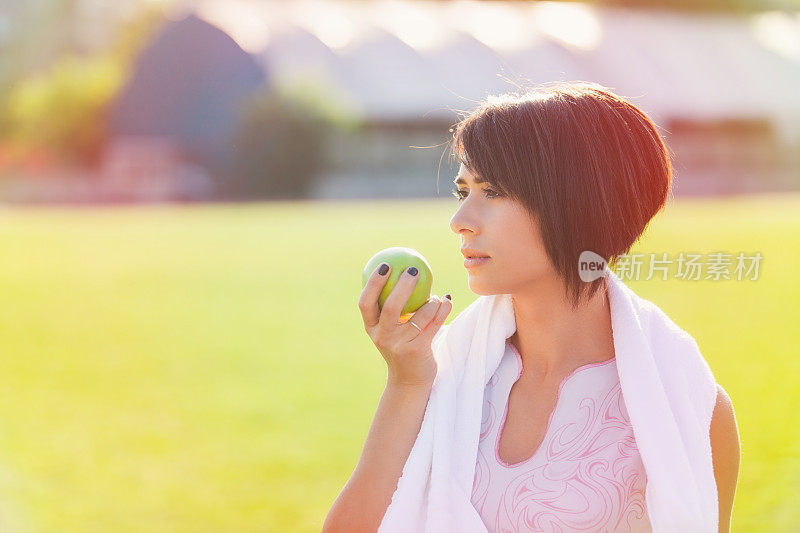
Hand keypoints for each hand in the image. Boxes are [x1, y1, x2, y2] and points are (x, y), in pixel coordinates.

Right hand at [358, 262, 451, 386]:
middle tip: (413, 270)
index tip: (385, 265)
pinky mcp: (417, 350)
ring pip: (419, 314)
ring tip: (435, 296)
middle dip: (402, 285)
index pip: (365, 302)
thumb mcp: (389, 329)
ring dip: (431, 300)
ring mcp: (399, 344)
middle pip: (390, 306)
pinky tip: (447, 299)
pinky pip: (434, 323)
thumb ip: (390, 306)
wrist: (409, 381)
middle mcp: (382, 336)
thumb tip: (401, 270)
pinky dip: (443, 308)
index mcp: (371, 328)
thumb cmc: (400, 346)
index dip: (373, 282)